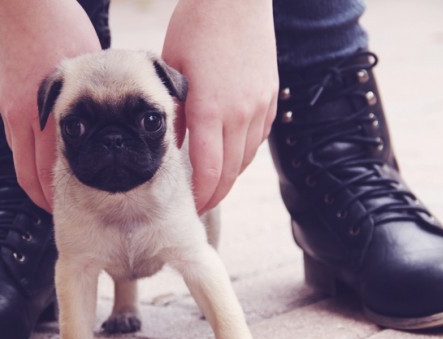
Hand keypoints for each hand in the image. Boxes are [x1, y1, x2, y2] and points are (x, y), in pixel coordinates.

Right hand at [0, 0, 101, 211]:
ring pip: (19, 158)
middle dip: (43, 198)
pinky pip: (15, 139)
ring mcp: (10, 108)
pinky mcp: (4, 98)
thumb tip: (111, 113)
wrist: (22, 1)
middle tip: (56, 212)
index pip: (53, 169)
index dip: (60, 194)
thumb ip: (93, 97)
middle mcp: (24, 117)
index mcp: (47, 113)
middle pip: (31, 174)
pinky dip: (25, 156)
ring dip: (33, 179)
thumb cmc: (61, 26)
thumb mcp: (88, 64)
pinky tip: (37, 157)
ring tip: (47, 194)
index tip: (69, 209)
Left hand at [162, 0, 277, 213]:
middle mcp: (240, 113)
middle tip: (201, 206)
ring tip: (214, 184)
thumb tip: (173, 143)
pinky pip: (259, 137)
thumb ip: (175, 112)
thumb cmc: (196, 27)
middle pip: (231, 172)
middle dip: (215, 194)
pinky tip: (232, 155)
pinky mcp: (270, 96)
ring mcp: (260, 105)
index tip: (192, 206)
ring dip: (231, 176)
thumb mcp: (173, 70)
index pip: (209, 170)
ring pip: (247, 157)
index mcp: (211, 108)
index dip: (202, 196)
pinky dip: (245, 153)